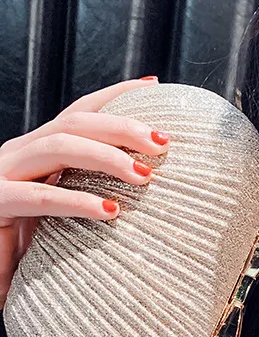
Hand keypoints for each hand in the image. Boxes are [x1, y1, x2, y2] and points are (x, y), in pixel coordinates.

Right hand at [0, 76, 169, 308]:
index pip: (79, 113)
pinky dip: (78, 201)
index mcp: (38, 152)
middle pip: (74, 123)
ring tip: (144, 176)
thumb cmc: (32, 249)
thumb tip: (148, 184)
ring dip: (107, 158)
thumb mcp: (69, 215)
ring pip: (59, 147)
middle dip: (121, 127)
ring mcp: (4, 175)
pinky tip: (110, 212)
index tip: (154, 87)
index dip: (114, 95)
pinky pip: (41, 198)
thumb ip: (94, 193)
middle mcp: (20, 155)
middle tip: (163, 143)